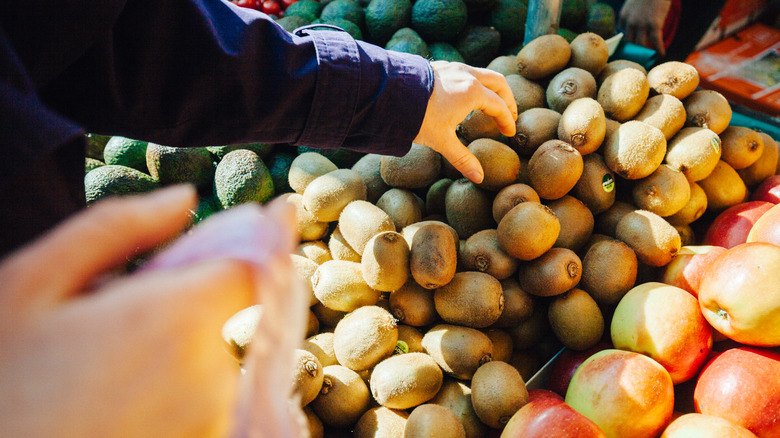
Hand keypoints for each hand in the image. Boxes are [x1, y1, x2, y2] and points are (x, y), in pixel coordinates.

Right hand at [0, 185, 255, 437]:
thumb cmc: (0, 380)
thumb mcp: (32, 285)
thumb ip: (118, 229)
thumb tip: (184, 198)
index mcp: (178, 320)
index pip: (255, 264)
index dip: (256, 238)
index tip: (265, 215)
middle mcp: (213, 376)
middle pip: (239, 306)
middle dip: (203, 291)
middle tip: (134, 304)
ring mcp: (214, 421)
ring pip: (226, 350)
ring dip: (192, 338)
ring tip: (117, 356)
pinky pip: (215, 394)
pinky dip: (188, 379)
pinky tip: (129, 389)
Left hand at [413, 61, 517, 183]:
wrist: (390, 94)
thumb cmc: (417, 116)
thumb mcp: (441, 141)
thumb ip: (462, 159)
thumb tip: (479, 178)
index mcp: (473, 93)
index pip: (499, 107)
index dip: (507, 121)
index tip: (508, 132)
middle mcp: (467, 75)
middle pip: (498, 84)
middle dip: (507, 99)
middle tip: (509, 115)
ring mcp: (454, 68)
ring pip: (483, 74)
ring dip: (492, 89)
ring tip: (492, 104)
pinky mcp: (442, 66)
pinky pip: (467, 72)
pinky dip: (476, 82)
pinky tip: (467, 96)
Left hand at [619, 0, 671, 55]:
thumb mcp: (633, 4)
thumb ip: (631, 16)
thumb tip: (633, 28)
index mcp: (623, 17)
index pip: (623, 36)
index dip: (627, 45)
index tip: (630, 53)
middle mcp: (630, 23)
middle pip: (631, 43)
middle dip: (635, 54)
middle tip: (639, 61)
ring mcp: (642, 24)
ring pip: (642, 44)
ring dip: (647, 54)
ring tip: (651, 59)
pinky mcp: (654, 24)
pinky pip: (655, 41)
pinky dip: (659, 49)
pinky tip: (661, 54)